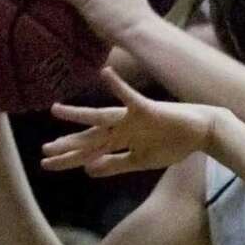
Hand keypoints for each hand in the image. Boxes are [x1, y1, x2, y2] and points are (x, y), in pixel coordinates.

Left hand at [43, 67, 213, 174]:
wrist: (200, 131)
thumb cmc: (173, 143)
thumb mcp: (140, 161)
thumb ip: (115, 165)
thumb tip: (88, 170)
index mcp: (120, 141)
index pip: (88, 150)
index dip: (68, 158)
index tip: (46, 164)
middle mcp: (121, 128)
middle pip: (90, 137)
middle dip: (68, 145)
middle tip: (44, 150)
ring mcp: (132, 118)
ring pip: (101, 118)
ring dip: (79, 115)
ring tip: (56, 110)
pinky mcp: (147, 108)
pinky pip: (130, 96)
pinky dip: (119, 86)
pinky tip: (107, 74)